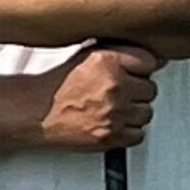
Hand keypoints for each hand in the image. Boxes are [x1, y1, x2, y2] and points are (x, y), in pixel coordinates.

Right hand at [40, 43, 162, 149]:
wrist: (35, 113)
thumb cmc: (57, 86)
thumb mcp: (87, 56)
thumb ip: (120, 53)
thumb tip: (153, 59)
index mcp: (108, 61)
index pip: (149, 61)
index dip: (141, 69)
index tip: (134, 74)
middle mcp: (113, 85)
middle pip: (150, 89)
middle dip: (137, 92)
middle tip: (119, 94)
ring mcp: (113, 112)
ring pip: (146, 113)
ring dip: (134, 113)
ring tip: (115, 109)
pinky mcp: (110, 136)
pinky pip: (138, 135)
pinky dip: (129, 132)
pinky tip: (114, 124)